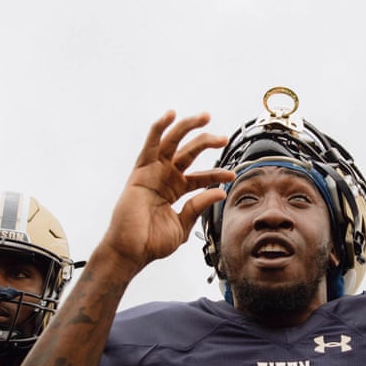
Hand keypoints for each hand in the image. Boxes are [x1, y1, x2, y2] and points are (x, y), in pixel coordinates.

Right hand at [99, 111, 230, 274]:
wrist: (132, 250)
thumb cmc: (152, 242)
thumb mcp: (183, 225)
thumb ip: (199, 206)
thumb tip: (219, 192)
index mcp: (175, 191)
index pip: (200, 177)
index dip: (216, 174)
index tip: (232, 175)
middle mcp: (164, 178)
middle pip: (188, 153)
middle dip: (206, 142)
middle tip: (223, 138)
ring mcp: (152, 173)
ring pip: (172, 142)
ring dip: (187, 127)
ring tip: (205, 117)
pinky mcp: (140, 171)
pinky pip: (150, 145)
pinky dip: (159, 128)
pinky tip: (170, 115)